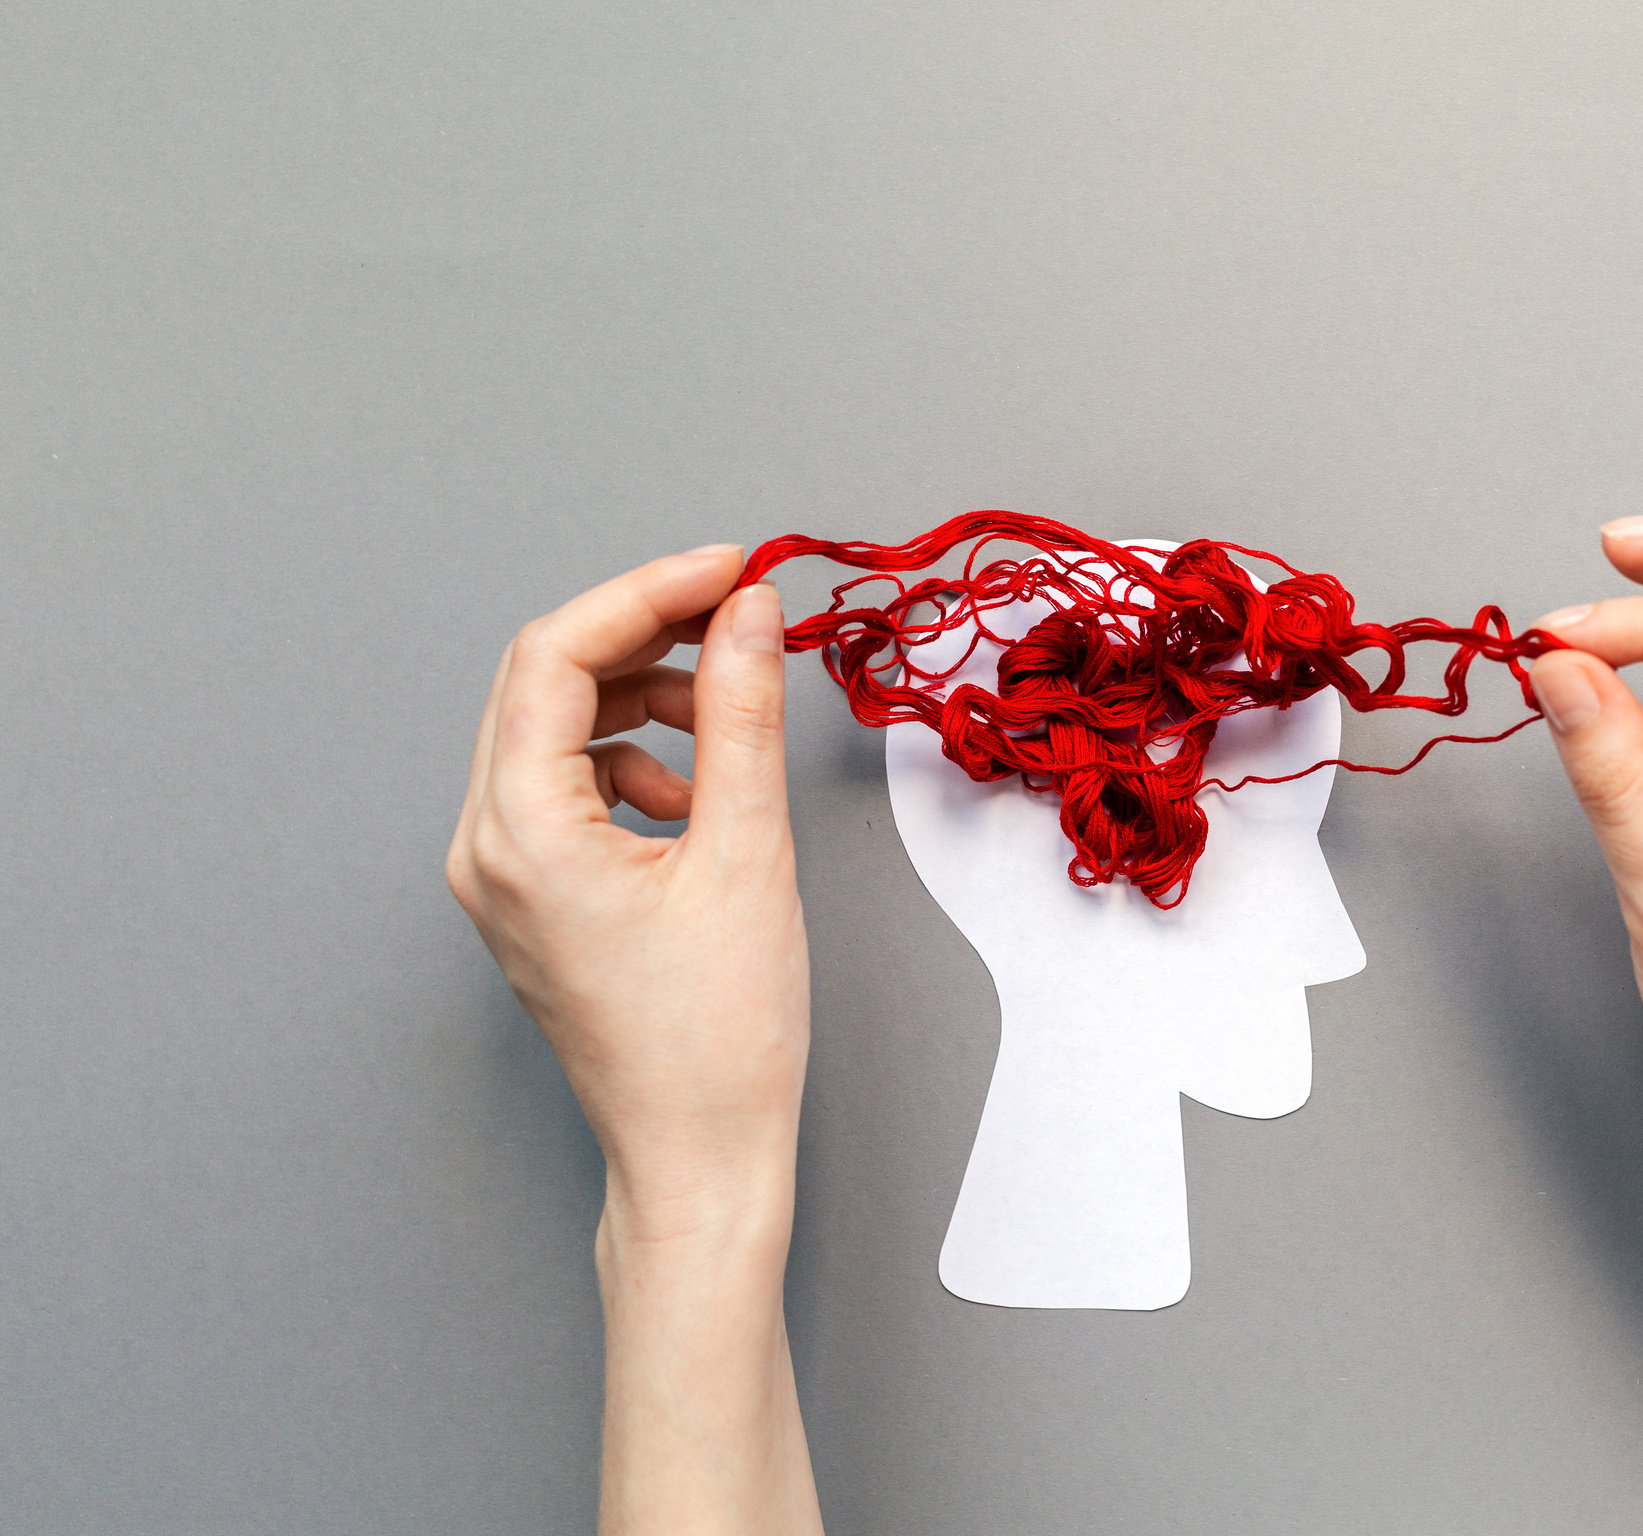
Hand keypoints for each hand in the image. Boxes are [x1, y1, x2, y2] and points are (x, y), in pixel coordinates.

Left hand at [448, 546, 823, 1534]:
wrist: (699, 1160)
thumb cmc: (720, 1039)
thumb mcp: (747, 855)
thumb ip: (742, 717)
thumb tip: (747, 615)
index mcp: (520, 834)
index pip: (554, 657)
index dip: (646, 592)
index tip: (732, 570)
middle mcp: (485, 848)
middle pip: (541, 683)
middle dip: (644, 635)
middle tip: (738, 615)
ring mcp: (499, 877)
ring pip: (551, 731)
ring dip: (640, 696)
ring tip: (726, 714)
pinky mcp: (531, 899)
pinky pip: (564, 787)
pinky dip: (631, 761)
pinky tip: (696, 795)